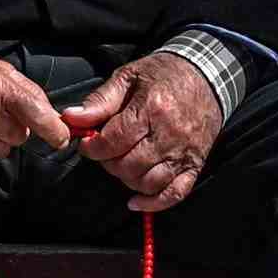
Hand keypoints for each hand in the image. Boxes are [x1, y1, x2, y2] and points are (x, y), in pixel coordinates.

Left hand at [59, 53, 222, 213]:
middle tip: (104, 152)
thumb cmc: (163, 74)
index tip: (87, 144)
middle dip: (108, 162)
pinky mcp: (196, 163)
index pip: (113, 141)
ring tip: (120, 164)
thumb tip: (71, 117)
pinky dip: (155, 202)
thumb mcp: (127, 77)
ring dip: (127, 179)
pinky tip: (136, 201)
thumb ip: (99, 101)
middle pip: (129, 165)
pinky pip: (176, 192)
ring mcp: (184, 152)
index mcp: (151, 109)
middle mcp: (170, 134)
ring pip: (149, 182)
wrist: (206, 75)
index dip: (93, 147)